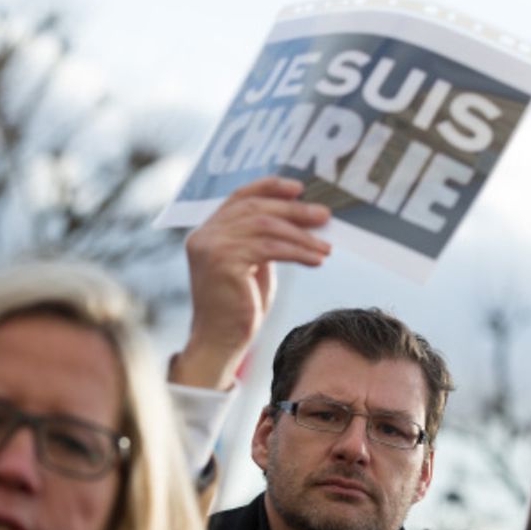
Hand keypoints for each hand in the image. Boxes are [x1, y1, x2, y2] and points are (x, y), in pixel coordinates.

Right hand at [171, 177, 330, 389]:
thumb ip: (264, 239)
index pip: (239, 197)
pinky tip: (315, 260)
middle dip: (294, 210)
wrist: (220, 342)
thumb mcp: (252, 265)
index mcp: (207, 232)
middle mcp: (204, 235)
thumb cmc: (239, 308)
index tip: (299, 188)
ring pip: (266, 227)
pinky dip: (297, 252)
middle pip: (255, 208)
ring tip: (325, 247)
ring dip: (301, 236)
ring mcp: (211, 247)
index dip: (269, 187)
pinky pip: (269, 248)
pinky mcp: (223, 262)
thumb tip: (300, 217)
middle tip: (324, 216)